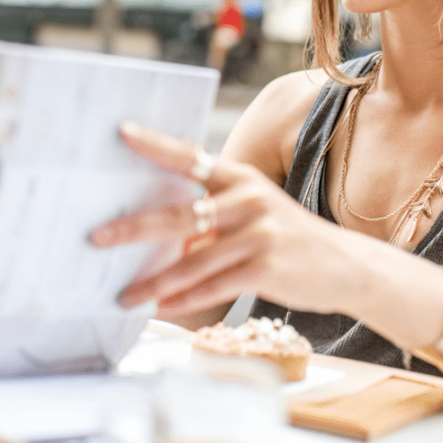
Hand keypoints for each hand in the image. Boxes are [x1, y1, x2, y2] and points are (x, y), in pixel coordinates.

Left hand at [89, 123, 353, 315]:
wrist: (345, 266)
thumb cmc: (285, 238)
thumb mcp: (254, 212)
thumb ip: (211, 217)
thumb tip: (153, 236)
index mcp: (241, 178)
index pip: (191, 156)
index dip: (156, 145)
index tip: (121, 134)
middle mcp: (249, 200)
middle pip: (179, 214)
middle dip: (134, 228)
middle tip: (96, 237)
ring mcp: (259, 234)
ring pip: (191, 261)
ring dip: (153, 281)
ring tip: (123, 295)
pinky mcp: (266, 268)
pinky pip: (212, 287)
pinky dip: (183, 300)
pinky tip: (161, 308)